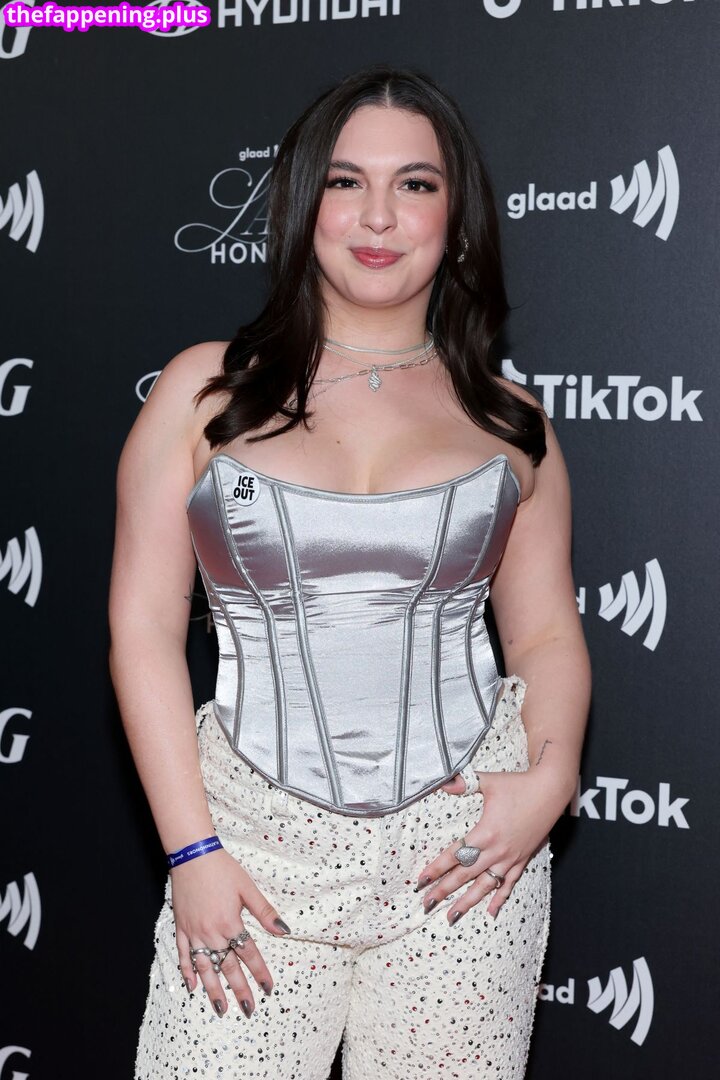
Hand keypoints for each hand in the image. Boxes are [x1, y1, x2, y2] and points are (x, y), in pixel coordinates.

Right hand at [171, 848, 290, 1018]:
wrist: (193, 855)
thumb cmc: (223, 869)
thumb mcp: (247, 888)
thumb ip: (264, 912)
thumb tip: (284, 930)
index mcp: (230, 923)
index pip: (249, 954)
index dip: (260, 972)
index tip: (269, 988)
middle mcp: (212, 933)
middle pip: (228, 967)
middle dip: (240, 989)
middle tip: (248, 1009)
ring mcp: (194, 933)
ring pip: (205, 967)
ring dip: (213, 989)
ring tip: (221, 1007)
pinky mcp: (182, 928)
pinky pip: (184, 955)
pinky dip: (187, 972)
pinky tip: (192, 987)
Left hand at [416, 768, 568, 920]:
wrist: (551, 791)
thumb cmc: (519, 785)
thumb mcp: (489, 781)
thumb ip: (464, 783)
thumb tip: (444, 782)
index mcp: (486, 832)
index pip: (455, 855)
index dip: (437, 868)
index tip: (421, 881)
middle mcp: (497, 850)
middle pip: (465, 875)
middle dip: (444, 890)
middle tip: (427, 903)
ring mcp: (510, 858)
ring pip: (485, 886)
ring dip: (468, 902)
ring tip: (452, 916)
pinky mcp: (522, 859)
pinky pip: (509, 883)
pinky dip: (499, 898)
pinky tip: (491, 912)